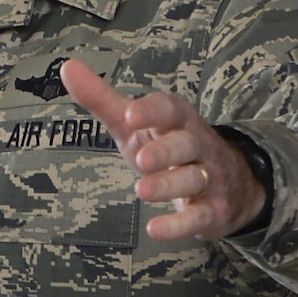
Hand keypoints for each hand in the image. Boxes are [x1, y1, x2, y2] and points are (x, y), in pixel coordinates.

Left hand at [60, 60, 268, 242]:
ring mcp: (209, 178)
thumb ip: (102, 99)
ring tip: (142, 190)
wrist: (230, 184)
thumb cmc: (168, 147)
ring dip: (169, 185)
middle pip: (187, 144)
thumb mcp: (134, 125)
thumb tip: (67, 67)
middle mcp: (198, 145)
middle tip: (141, 160)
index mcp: (178, 120)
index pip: (170, 109)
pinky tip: (156, 229)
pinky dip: (178, 224)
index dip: (152, 111)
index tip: (130, 113)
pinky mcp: (212, 210)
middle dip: (165, 151)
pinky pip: (198, 217)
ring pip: (194, 179)